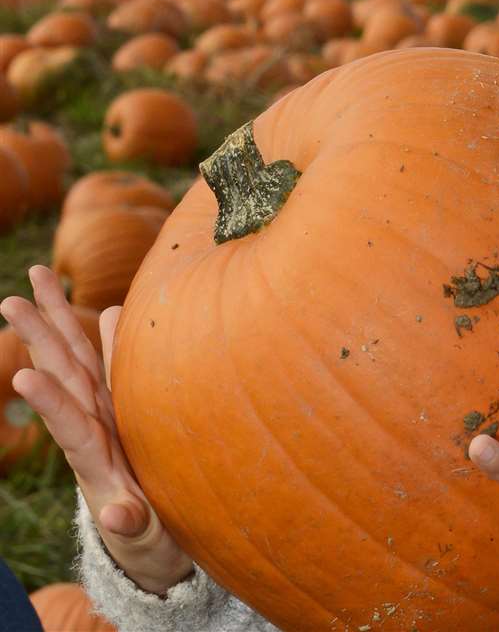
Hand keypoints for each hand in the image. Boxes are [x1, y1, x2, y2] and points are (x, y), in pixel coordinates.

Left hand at [1, 266, 193, 595]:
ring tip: (39, 284)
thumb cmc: (152, 539)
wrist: (159, 537)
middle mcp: (98, 430)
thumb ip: (129, 520)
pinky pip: (120, 369)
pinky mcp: (129, 414)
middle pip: (65, 377)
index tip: (24, 375)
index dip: (50, 401)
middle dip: (40, 338)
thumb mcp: (143, 537)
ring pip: (82, 363)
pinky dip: (114, 339)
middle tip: (10, 301)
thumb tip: (117, 514)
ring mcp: (110, 418)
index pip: (69, 425)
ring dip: (59, 324)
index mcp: (97, 461)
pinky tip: (110, 310)